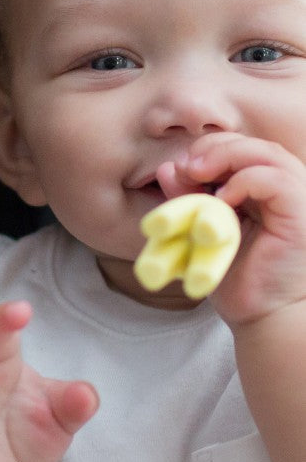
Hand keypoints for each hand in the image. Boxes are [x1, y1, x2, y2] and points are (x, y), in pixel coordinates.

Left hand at [169, 133, 305, 324]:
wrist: (262, 316)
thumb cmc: (235, 278)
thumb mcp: (201, 230)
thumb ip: (188, 199)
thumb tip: (168, 168)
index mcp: (263, 191)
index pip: (241, 149)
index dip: (208, 149)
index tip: (180, 168)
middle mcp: (286, 189)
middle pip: (254, 145)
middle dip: (215, 148)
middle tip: (188, 167)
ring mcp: (298, 199)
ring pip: (267, 154)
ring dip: (227, 157)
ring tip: (199, 175)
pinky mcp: (302, 213)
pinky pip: (276, 179)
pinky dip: (244, 181)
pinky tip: (222, 200)